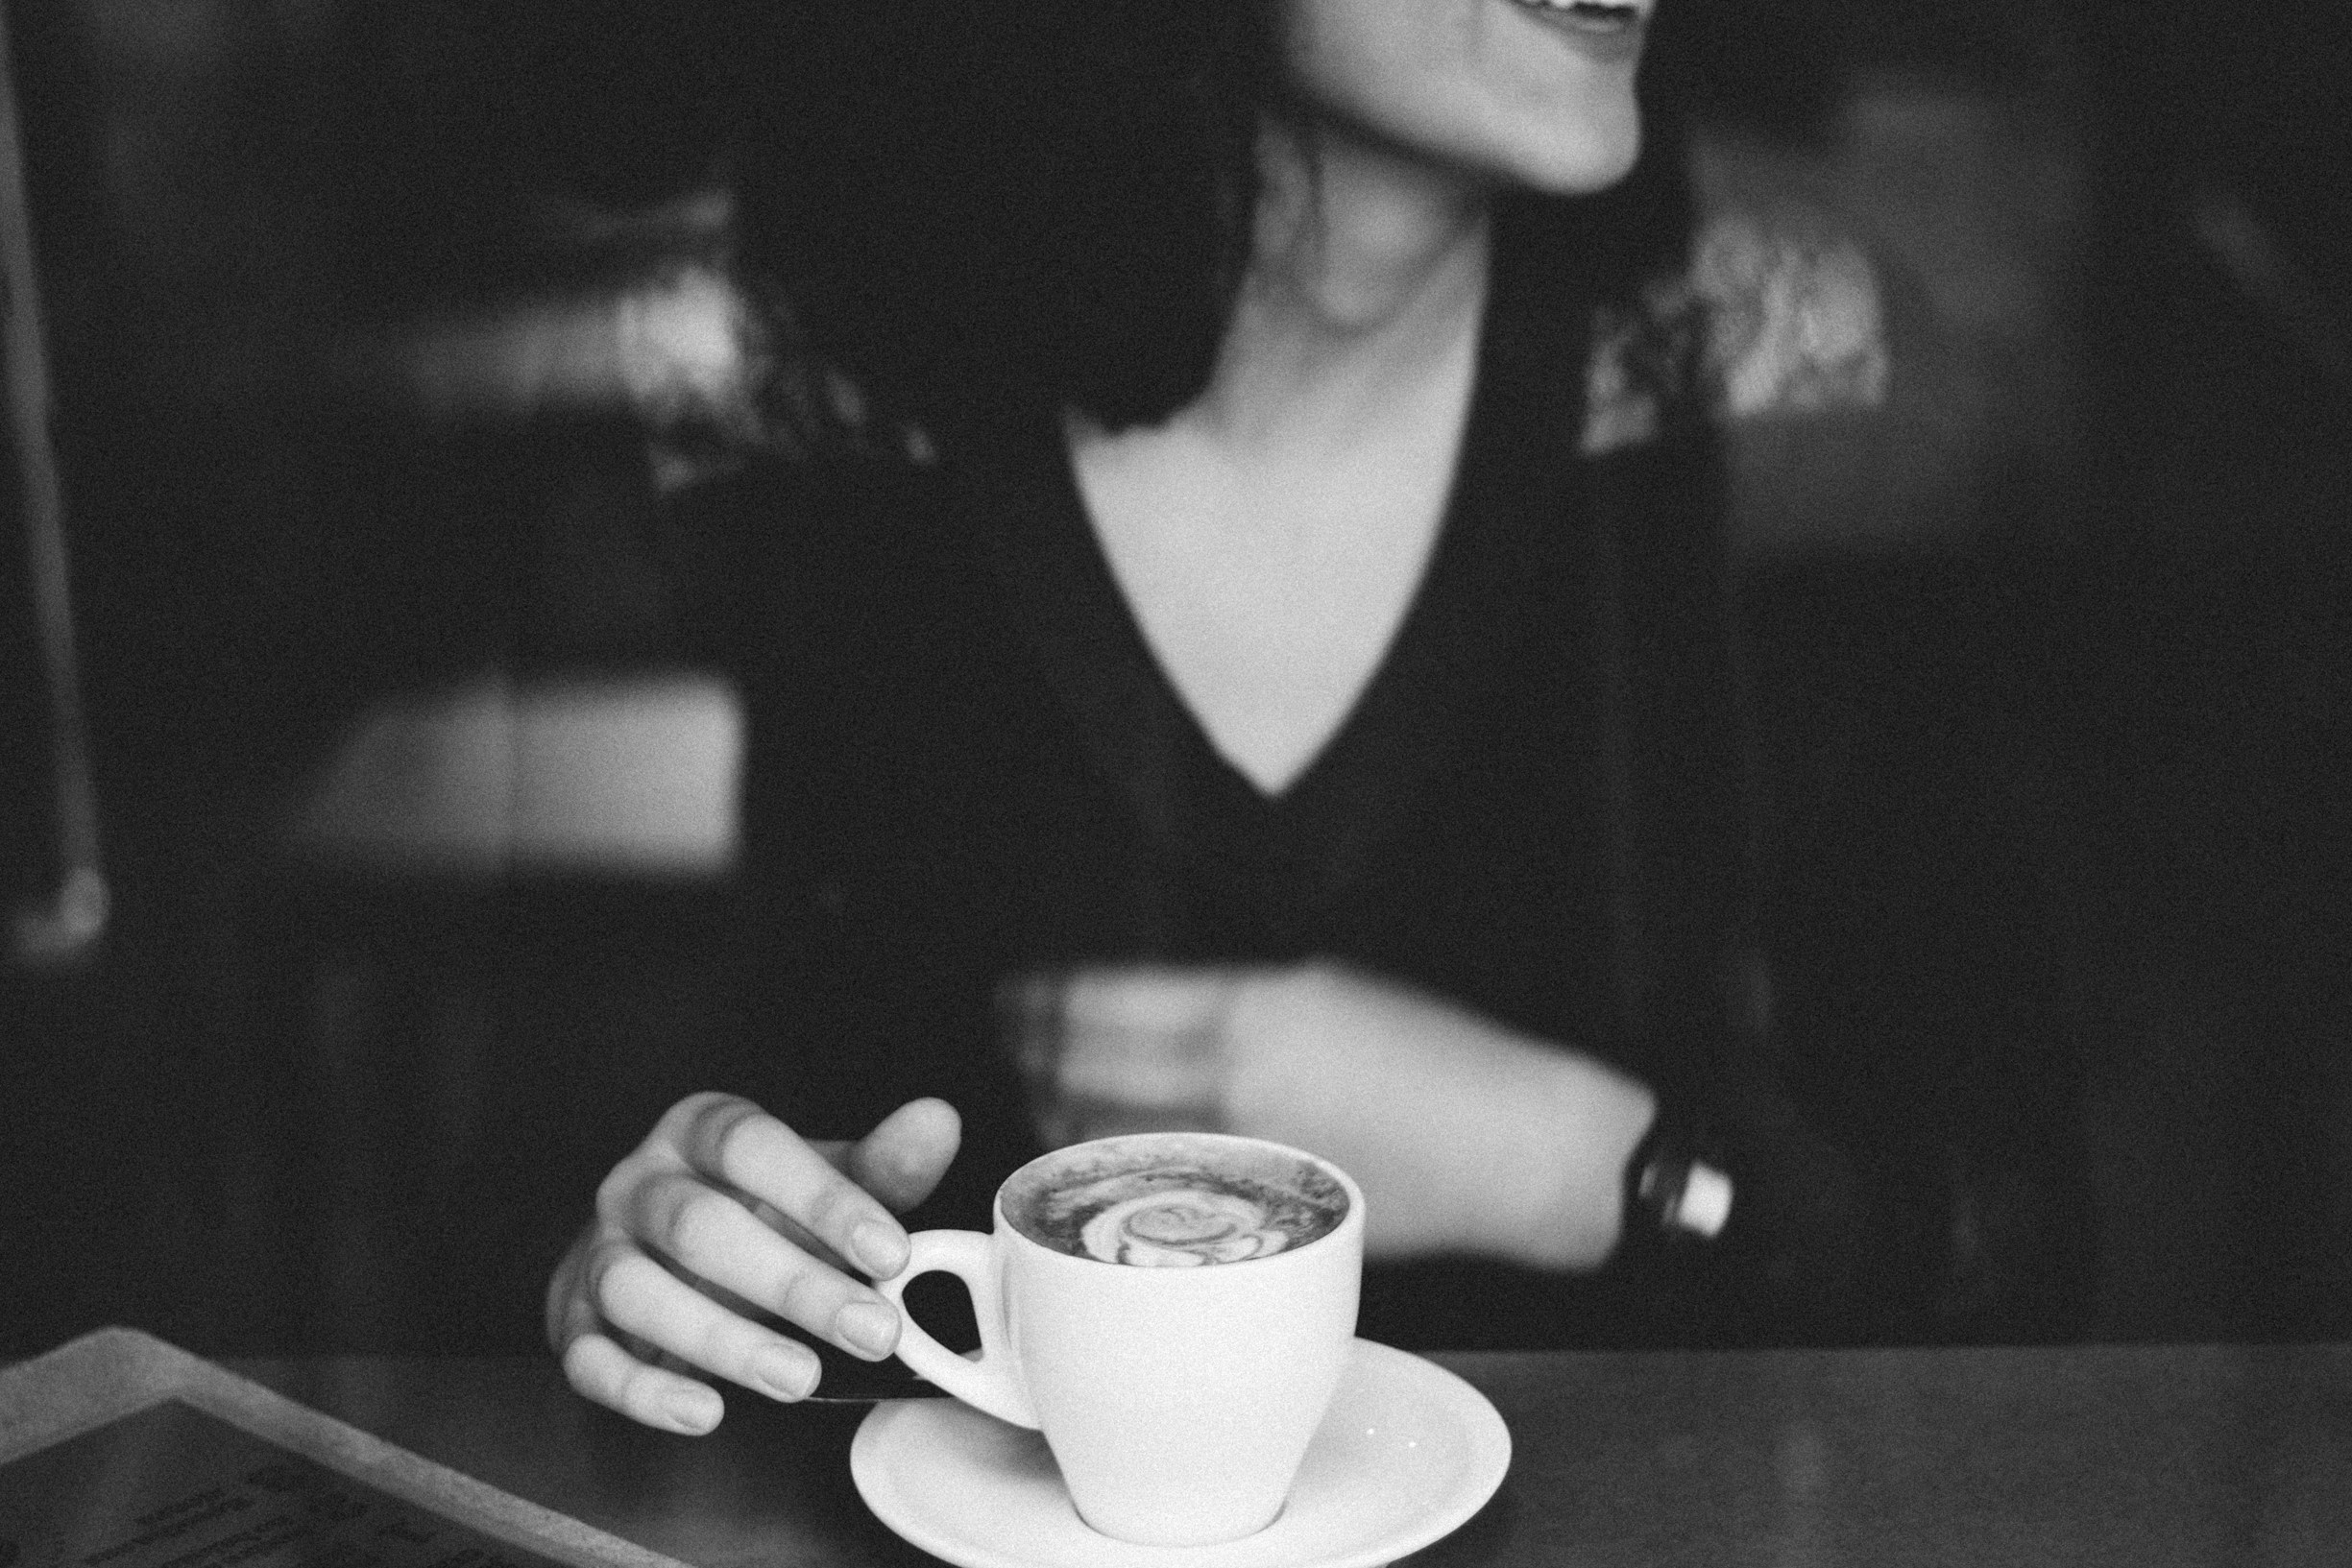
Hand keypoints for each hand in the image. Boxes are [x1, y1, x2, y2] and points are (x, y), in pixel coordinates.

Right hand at [547, 1092, 959, 1432]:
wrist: (660, 1245)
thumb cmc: (755, 1207)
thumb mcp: (822, 1181)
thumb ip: (880, 1164)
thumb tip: (938, 1121)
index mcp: (701, 1130)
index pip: (754, 1147)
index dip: (822, 1199)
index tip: (892, 1254)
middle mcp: (638, 1181)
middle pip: (699, 1226)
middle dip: (792, 1284)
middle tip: (872, 1332)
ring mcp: (598, 1251)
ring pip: (638, 1291)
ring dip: (723, 1341)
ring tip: (801, 1378)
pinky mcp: (572, 1322)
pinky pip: (590, 1359)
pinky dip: (644, 1393)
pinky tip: (705, 1413)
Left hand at [1009, 962, 1654, 1268]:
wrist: (1516, 1145)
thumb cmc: (1443, 1059)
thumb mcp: (1335, 991)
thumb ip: (1240, 1005)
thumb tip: (1165, 1016)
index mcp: (1250, 1007)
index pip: (1105, 1001)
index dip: (1045, 1001)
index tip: (1018, 997)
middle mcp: (1231, 1078)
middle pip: (1085, 1070)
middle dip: (1033, 1057)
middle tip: (1011, 1047)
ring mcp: (1239, 1152)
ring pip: (1111, 1139)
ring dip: (1060, 1118)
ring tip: (1041, 1102)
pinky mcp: (1259, 1211)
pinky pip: (1159, 1192)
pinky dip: (1118, 1173)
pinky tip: (1104, 1167)